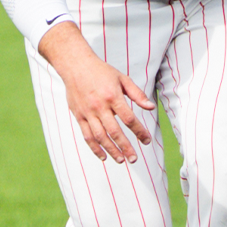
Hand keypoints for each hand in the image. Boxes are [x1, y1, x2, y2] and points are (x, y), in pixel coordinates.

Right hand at [39, 22, 155, 163]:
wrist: (75, 66)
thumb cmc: (101, 72)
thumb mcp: (122, 79)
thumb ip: (137, 94)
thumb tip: (150, 107)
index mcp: (113, 96)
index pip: (129, 119)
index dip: (139, 131)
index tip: (147, 140)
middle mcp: (100, 106)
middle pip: (114, 131)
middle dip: (125, 147)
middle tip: (134, 158)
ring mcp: (88, 112)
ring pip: (100, 136)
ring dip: (111, 150)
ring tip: (121, 160)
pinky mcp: (79, 116)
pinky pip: (87, 135)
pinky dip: (95, 148)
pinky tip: (103, 156)